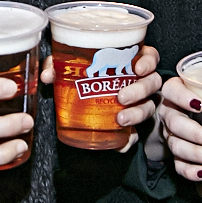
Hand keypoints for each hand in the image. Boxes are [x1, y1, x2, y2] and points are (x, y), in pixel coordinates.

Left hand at [40, 45, 160, 152]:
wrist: (87, 112)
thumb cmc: (86, 82)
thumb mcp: (73, 72)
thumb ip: (60, 67)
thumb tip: (48, 75)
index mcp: (131, 64)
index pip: (150, 57)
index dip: (148, 60)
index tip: (138, 67)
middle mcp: (141, 84)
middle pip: (153, 82)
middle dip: (140, 89)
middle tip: (122, 96)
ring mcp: (141, 105)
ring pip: (149, 107)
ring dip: (137, 113)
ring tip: (121, 119)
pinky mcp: (135, 127)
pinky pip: (137, 136)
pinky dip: (129, 141)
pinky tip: (122, 145)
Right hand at [155, 74, 201, 182]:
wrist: (190, 114)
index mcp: (175, 92)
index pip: (171, 90)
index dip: (182, 98)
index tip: (201, 105)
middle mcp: (170, 112)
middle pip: (175, 123)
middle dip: (196, 133)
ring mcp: (170, 133)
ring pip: (176, 145)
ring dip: (196, 153)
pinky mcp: (174, 152)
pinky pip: (177, 164)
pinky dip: (190, 171)